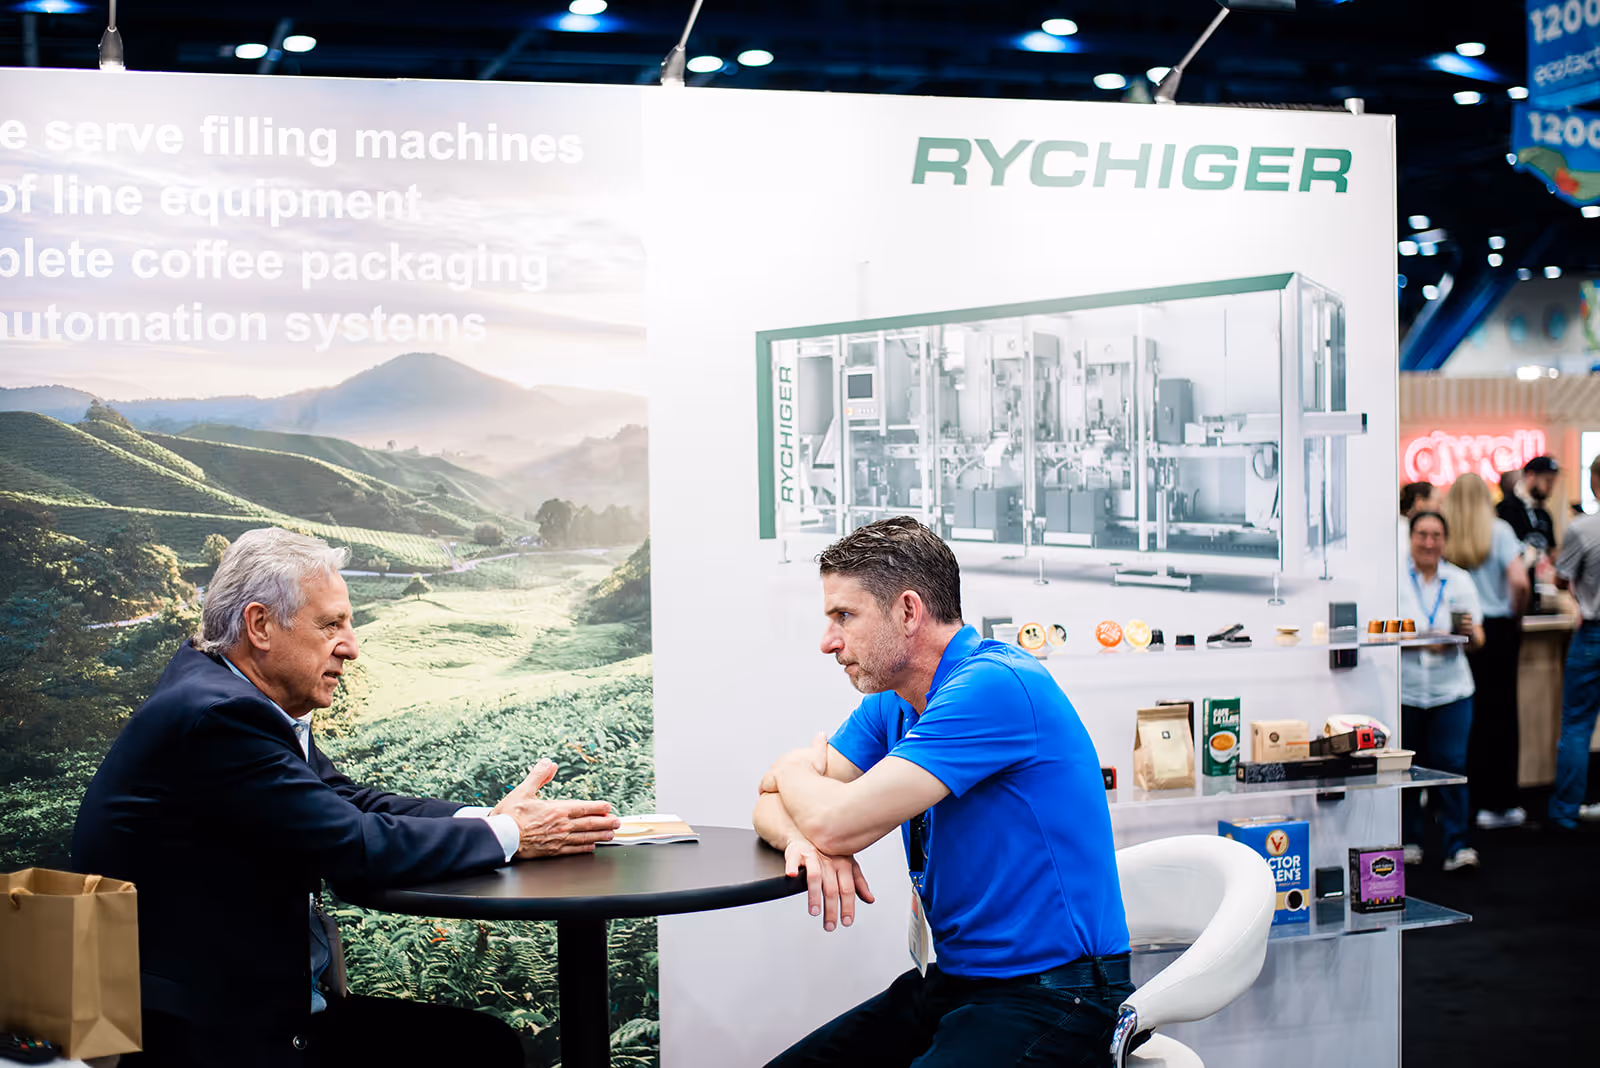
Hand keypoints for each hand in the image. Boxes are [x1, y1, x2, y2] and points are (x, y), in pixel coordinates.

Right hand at [492, 759, 620, 857]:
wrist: (500, 838)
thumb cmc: (509, 816)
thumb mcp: (523, 790)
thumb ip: (538, 775)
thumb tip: (549, 763)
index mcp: (556, 809)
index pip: (584, 808)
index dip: (598, 807)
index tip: (609, 807)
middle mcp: (561, 825)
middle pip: (589, 824)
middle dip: (606, 822)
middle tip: (618, 822)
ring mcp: (558, 840)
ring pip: (585, 838)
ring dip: (600, 836)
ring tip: (611, 835)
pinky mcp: (552, 851)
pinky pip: (573, 850)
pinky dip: (584, 849)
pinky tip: (591, 848)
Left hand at [759, 732, 829, 793]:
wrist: (799, 779)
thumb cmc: (811, 769)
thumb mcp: (819, 753)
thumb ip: (819, 743)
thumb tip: (821, 733)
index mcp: (793, 754)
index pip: (792, 757)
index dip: (795, 764)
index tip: (799, 769)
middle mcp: (782, 761)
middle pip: (781, 764)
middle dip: (783, 771)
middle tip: (789, 780)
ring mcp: (774, 770)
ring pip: (771, 774)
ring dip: (773, 779)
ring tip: (778, 787)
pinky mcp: (768, 781)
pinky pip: (764, 785)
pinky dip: (765, 788)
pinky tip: (767, 792)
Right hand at [783, 833, 873, 931]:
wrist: (810, 834)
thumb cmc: (829, 852)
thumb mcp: (848, 865)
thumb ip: (858, 883)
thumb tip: (869, 899)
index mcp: (843, 865)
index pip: (848, 889)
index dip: (848, 906)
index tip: (846, 921)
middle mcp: (829, 861)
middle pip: (832, 887)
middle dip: (832, 909)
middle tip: (830, 925)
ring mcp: (813, 856)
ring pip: (815, 876)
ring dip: (814, 895)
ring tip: (814, 911)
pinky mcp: (796, 852)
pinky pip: (794, 860)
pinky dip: (792, 868)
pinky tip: (792, 876)